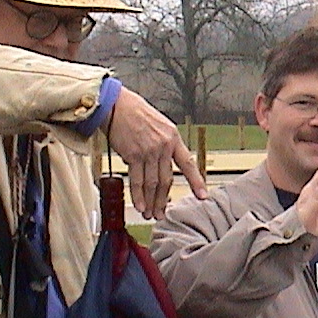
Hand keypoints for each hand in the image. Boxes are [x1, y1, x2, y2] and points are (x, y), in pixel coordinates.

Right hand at [105, 87, 208, 219]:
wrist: (115, 104)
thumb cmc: (134, 112)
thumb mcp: (158, 124)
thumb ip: (162, 144)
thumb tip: (155, 165)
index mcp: (173, 137)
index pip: (188, 163)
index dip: (196, 182)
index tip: (203, 196)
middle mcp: (164, 145)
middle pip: (167, 180)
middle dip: (163, 200)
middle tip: (161, 214)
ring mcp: (149, 151)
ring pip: (153, 183)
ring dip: (151, 202)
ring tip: (150, 214)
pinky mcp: (133, 154)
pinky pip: (137, 180)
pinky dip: (139, 195)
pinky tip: (140, 205)